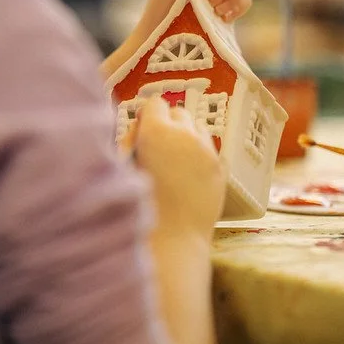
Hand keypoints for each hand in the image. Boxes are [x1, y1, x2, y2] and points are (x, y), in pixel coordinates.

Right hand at [126, 97, 226, 236]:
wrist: (172, 239)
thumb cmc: (139, 206)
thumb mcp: (124, 166)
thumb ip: (131, 141)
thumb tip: (139, 127)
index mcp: (156, 132)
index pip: (155, 104)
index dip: (147, 116)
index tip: (142, 130)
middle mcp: (185, 135)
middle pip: (178, 112)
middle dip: (167, 124)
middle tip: (157, 147)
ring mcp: (206, 150)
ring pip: (197, 127)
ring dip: (186, 136)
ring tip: (174, 159)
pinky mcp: (220, 167)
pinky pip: (208, 148)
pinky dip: (198, 153)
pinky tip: (188, 174)